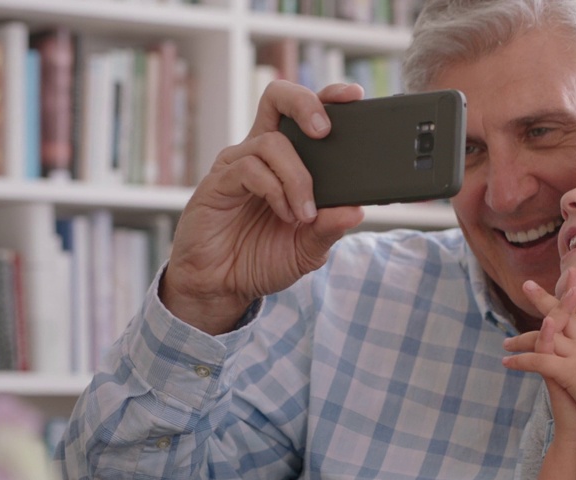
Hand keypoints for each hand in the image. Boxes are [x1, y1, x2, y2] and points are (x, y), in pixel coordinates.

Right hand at [161, 81, 368, 334]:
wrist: (222, 287)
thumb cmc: (262, 260)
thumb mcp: (308, 249)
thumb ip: (330, 229)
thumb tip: (357, 210)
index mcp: (286, 162)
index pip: (303, 114)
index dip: (327, 98)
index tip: (354, 96)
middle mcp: (260, 154)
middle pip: (278, 99)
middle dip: (305, 104)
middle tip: (324, 131)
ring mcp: (237, 165)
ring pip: (272, 143)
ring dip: (297, 178)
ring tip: (303, 215)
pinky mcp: (218, 183)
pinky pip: (249, 168)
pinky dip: (274, 190)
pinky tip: (283, 214)